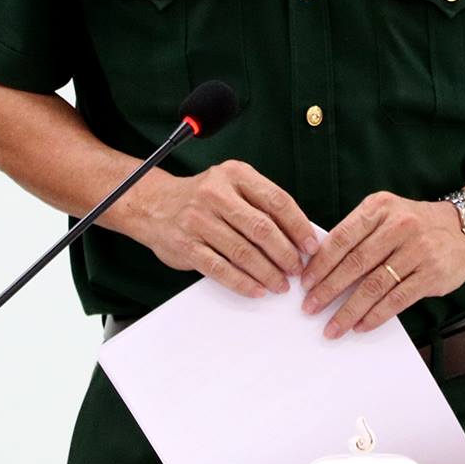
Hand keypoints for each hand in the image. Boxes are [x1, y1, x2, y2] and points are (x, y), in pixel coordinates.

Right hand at [136, 160, 316, 298]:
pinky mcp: (186, 245)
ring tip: (281, 284)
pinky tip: (257, 289)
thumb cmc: (203, 199)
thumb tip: (299, 236)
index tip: (311, 246)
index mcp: (235, 174)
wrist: (153, 205)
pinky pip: (220, 268)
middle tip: (298, 270)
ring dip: (267, 272)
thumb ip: (260, 204)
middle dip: (285, 253)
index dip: (298, 226)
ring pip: (243, 251)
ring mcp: (198, 219)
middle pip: (261, 228)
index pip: (276, 200)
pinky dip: (242, 282)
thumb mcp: (231, 187)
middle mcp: (216, 193)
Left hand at [300, 192, 464, 337]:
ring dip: (349, 310)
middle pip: (355, 263)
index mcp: (379, 208)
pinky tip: (360, 325)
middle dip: (328, 289)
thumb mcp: (385, 214)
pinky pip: (397, 299)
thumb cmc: (414, 224)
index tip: (305, 282)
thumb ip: (357, 232)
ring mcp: (417, 250)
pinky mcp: (431, 274)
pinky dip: (375, 315)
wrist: (463, 228)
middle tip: (310, 307)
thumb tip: (319, 263)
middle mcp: (398, 226)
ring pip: (374, 285)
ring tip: (332, 326)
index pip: (342, 237)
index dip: (321, 263)